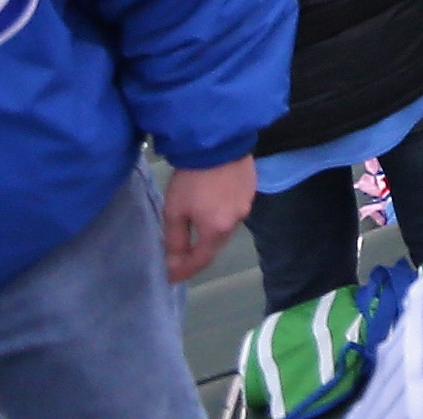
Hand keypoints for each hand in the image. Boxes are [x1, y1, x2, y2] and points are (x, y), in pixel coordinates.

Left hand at [161, 158, 254, 281]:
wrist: (219, 142)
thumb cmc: (192, 178)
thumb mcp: (175, 210)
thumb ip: (175, 241)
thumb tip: (174, 265)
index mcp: (216, 230)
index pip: (201, 260)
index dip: (185, 271)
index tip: (171, 278)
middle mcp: (236, 221)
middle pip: (215, 245)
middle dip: (198, 253)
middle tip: (180, 257)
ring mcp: (247, 204)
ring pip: (226, 227)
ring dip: (210, 231)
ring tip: (196, 227)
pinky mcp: (251, 189)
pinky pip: (234, 209)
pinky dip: (221, 213)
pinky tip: (212, 204)